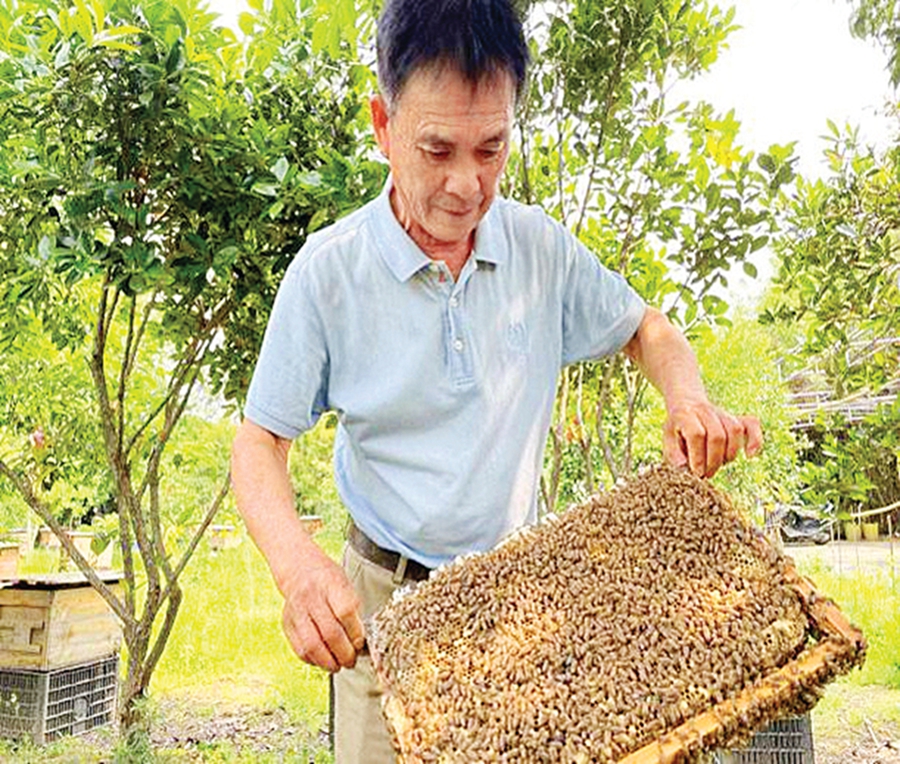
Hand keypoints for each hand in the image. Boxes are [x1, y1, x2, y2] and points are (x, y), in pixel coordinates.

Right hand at [279, 545, 365, 672]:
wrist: (300, 569)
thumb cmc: (328, 579)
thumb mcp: (346, 585)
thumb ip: (354, 610)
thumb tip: (360, 642)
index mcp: (331, 584)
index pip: (345, 611)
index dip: (355, 632)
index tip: (360, 643)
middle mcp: (311, 597)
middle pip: (330, 632)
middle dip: (344, 653)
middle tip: (351, 660)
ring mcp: (296, 611)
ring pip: (312, 644)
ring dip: (328, 661)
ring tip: (338, 665)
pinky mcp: (287, 624)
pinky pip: (299, 648)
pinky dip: (313, 660)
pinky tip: (323, 660)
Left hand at [663, 400, 762, 477]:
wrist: (687, 406)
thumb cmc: (677, 428)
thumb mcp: (667, 439)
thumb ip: (673, 454)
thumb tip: (683, 467)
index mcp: (685, 415)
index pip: (697, 434)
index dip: (698, 456)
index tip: (696, 472)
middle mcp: (705, 410)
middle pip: (717, 436)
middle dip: (713, 461)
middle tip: (706, 474)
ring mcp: (723, 412)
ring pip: (734, 432)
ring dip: (728, 454)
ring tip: (717, 465)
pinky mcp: (737, 417)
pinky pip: (752, 425)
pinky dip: (755, 440)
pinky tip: (750, 455)